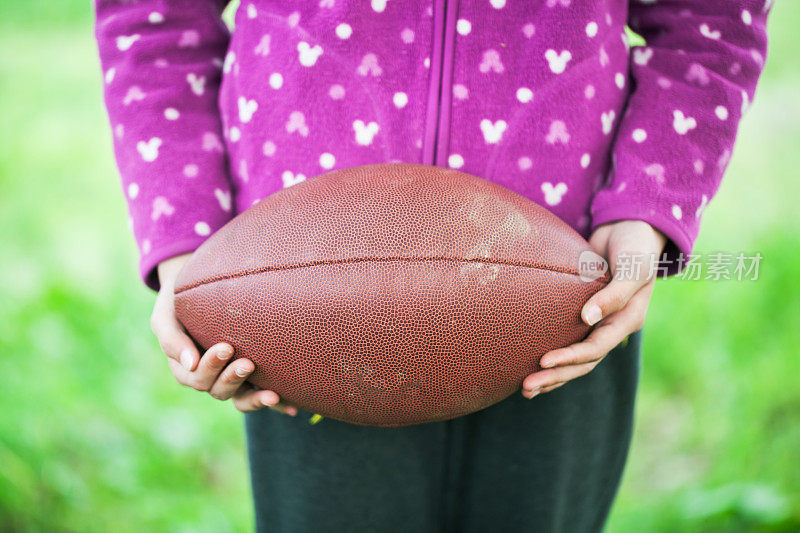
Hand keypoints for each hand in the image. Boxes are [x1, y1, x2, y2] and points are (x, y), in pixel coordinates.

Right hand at [151, 253, 296, 415]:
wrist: (200, 287)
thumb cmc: (178, 302)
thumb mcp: (166, 316)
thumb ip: (171, 339)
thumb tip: (190, 364)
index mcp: (186, 369)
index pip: (196, 377)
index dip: (211, 367)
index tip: (226, 347)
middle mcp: (210, 377)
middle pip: (219, 390)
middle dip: (233, 378)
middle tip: (248, 363)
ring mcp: (232, 379)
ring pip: (241, 399)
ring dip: (256, 399)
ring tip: (273, 395)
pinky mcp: (252, 377)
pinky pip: (262, 394)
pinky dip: (277, 405)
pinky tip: (293, 409)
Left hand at [521, 220, 666, 397]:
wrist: (631, 230)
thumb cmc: (635, 246)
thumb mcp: (632, 267)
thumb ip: (614, 293)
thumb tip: (587, 318)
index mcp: (628, 320)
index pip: (596, 348)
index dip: (570, 357)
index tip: (543, 361)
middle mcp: (612, 327)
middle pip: (583, 363)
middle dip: (556, 376)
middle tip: (526, 386)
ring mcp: (599, 324)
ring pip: (575, 360)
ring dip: (552, 376)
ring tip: (524, 389)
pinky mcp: (584, 316)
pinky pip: (568, 342)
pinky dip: (553, 358)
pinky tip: (530, 368)